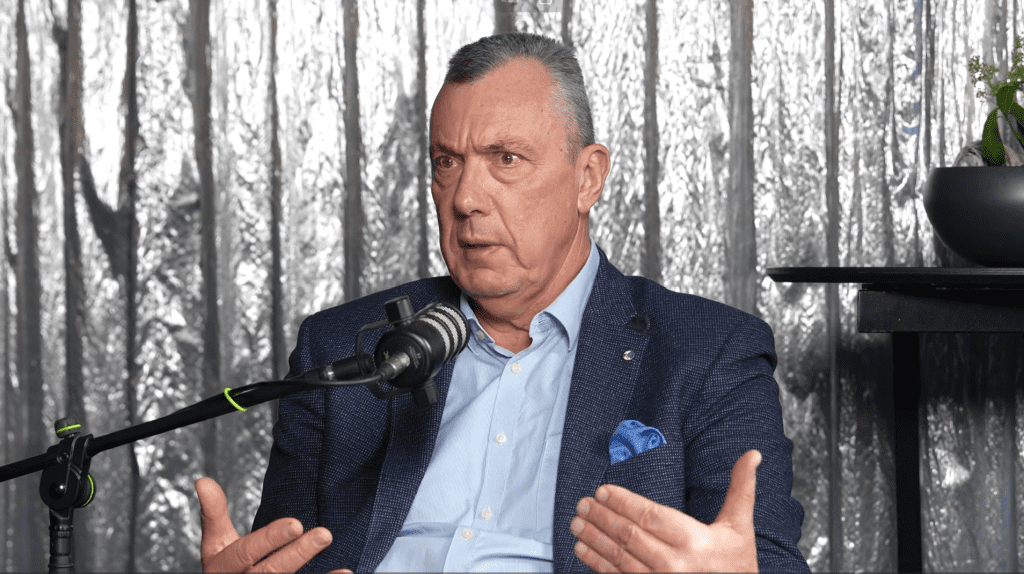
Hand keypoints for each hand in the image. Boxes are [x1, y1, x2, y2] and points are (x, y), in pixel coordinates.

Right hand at [196, 477, 352, 572]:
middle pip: (271, 571)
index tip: (295, 523)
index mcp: (224, 567)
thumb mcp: (216, 542)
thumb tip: (203, 480)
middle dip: (298, 554)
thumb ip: (214, 514)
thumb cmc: (226, 567)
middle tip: (324, 534)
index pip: (246, 553)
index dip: (270, 539)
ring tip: (343, 570)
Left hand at [569, 449, 760, 572]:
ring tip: (578, 521)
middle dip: (602, 516)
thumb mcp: (740, 527)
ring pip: (618, 556)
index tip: (603, 491)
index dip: (622, 502)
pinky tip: (582, 548)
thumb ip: (741, 489)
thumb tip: (752, 454)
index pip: (649, 516)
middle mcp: (673, 564)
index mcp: (693, 541)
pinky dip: (596, 562)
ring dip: (594, 537)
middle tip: (583, 503)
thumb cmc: (736, 565)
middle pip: (628, 534)